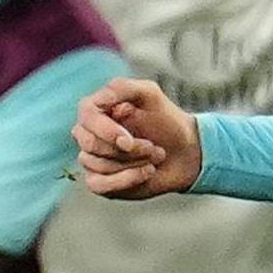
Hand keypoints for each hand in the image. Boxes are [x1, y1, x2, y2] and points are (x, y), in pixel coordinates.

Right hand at [74, 76, 201, 197]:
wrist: (186, 151)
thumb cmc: (166, 120)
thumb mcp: (149, 94)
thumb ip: (121, 88)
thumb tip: (98, 102)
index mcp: (96, 109)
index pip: (86, 116)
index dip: (106, 131)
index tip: (129, 141)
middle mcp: (89, 134)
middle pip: (91, 144)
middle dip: (127, 150)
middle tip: (153, 146)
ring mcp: (92, 159)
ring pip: (98, 165)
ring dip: (133, 163)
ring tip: (155, 156)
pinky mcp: (100, 182)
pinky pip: (99, 185)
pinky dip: (127, 180)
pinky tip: (147, 172)